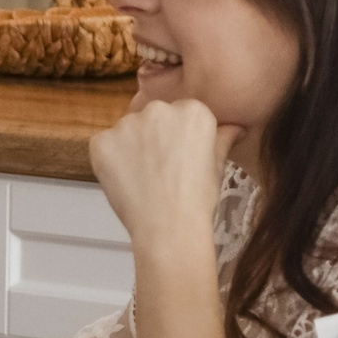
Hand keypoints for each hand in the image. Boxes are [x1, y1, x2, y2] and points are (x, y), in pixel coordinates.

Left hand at [88, 98, 238, 255]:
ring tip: (143, 177)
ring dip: (131, 147)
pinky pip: (104, 145)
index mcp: (192, 110)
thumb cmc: (198, 199)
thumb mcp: (217, 165)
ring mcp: (126, 124)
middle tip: (161, 169)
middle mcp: (158, 109)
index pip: (181, 113)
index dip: (180, 138)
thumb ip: (223, 138)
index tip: (182, 158)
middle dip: (155, 137)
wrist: (169, 228)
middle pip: (153, 117)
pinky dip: (110, 160)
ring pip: (127, 130)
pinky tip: (124, 180)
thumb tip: (236, 127)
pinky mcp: (102, 141)